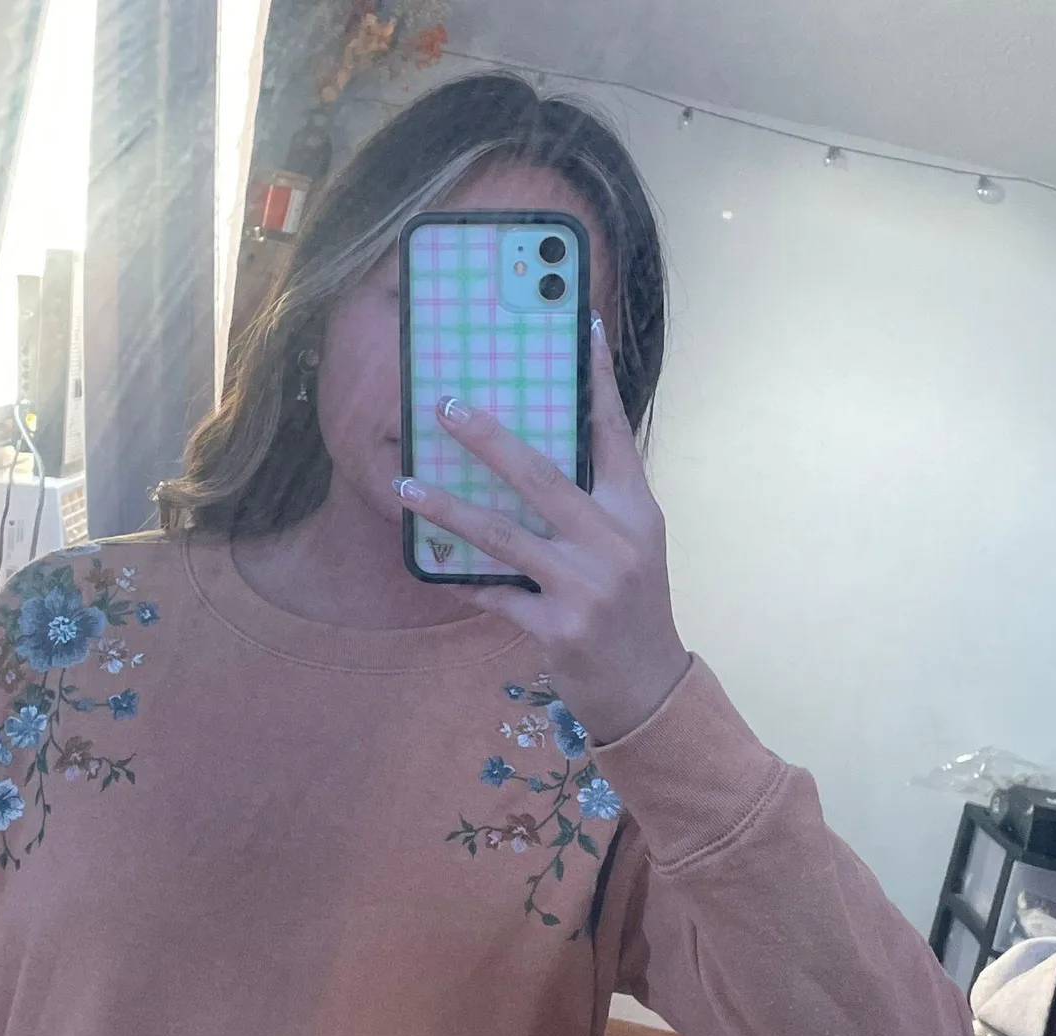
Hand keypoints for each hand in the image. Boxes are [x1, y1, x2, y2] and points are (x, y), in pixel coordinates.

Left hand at [394, 311, 690, 745]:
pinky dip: (465, 581)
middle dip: (489, 438)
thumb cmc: (632, 611)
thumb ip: (592, 506)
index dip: (597, 379)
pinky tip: (435, 569)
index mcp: (636, 511)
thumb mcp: (629, 549)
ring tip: (408, 487)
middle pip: (543, 476)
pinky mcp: (559, 628)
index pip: (614, 432)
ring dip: (450, 508)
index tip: (579, 325)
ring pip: (505, 535)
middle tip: (446, 407)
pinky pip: (496, 596)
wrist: (648, 689)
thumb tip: (530, 462)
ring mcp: (587, 586)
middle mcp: (615, 541)